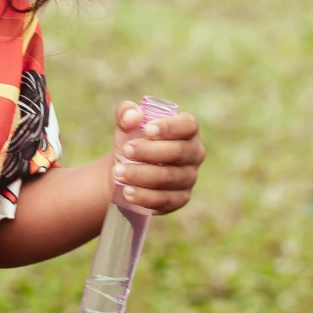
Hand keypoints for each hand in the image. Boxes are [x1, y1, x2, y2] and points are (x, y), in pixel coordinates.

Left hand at [108, 100, 203, 214]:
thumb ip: (126, 113)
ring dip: (142, 175)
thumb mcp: (126, 124)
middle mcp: (194, 153)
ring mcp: (189, 178)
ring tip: (118, 172)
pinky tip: (128, 192)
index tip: (147, 130)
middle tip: (126, 150)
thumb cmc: (132, 140)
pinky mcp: (180, 199)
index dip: (170, 127)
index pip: (188, 125)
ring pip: (169, 177)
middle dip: (149, 152)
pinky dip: (145, 196)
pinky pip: (165, 200)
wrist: (126, 169)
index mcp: (187, 130)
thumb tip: (132, 116)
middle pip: (178, 152)